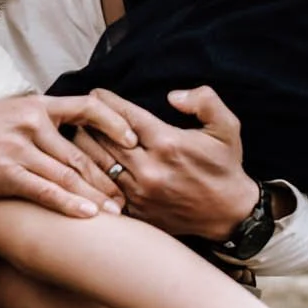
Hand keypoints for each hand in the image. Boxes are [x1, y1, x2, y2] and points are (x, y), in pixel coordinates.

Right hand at [0, 93, 139, 219]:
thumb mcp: (14, 110)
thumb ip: (46, 117)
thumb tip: (83, 126)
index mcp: (38, 104)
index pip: (87, 107)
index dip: (115, 123)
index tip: (134, 140)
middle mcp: (32, 123)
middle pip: (81, 152)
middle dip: (110, 176)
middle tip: (131, 194)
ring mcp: (19, 149)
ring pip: (68, 175)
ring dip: (96, 196)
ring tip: (117, 213)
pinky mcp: (6, 173)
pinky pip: (45, 191)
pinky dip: (69, 205)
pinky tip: (88, 217)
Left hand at [73, 86, 259, 240]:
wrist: (230, 214)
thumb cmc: (225, 166)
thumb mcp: (227, 127)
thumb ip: (204, 100)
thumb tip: (173, 96)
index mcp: (168, 143)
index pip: (126, 116)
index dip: (107, 102)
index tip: (95, 93)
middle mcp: (150, 168)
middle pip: (104, 139)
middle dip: (89, 122)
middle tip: (80, 112)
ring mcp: (141, 193)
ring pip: (99, 164)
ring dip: (85, 147)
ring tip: (77, 133)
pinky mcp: (137, 212)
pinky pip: (105, 190)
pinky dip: (93, 176)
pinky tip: (86, 165)